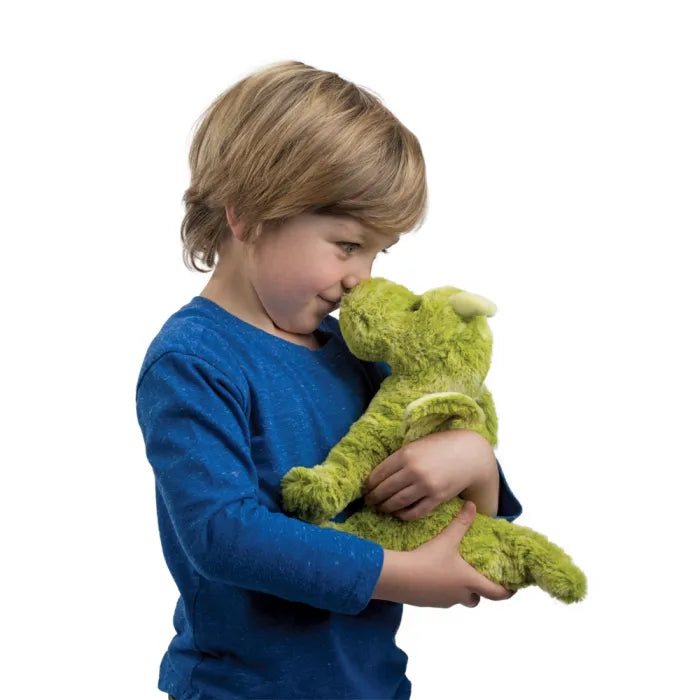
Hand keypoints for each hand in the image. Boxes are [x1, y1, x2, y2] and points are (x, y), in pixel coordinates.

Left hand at [363, 430, 494, 520]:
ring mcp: (426, 486)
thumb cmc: (440, 447)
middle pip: (385, 490)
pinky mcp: (437, 498)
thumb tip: (379, 474)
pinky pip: (414, 512)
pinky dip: (403, 515)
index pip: (379, 473)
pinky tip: (398, 513)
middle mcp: (414, 470)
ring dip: (385, 507)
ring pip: (397, 502)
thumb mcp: (417, 445)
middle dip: (374, 498)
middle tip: (369, 501)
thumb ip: (400, 458)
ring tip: (381, 508)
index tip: (365, 489)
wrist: (469, 454)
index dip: (369, 484)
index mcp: (406, 454)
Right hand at [374, 501, 514, 607]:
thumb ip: (461, 523)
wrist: (398, 577)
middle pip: (476, 599)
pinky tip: (432, 573)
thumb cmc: (427, 559)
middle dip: (478, 589)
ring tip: (452, 571)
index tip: (513, 587)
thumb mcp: (447, 539)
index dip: (508, 591)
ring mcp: (443, 602)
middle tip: (476, 575)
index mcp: (469, 582)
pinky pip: (441, 598)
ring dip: (458, 589)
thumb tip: (472, 505)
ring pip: (457, 598)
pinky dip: (442, 588)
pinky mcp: (428, 603)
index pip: (497, 594)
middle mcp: (459, 595)